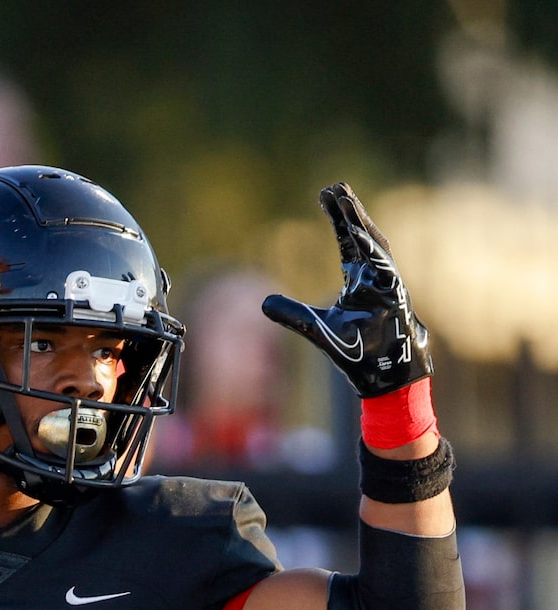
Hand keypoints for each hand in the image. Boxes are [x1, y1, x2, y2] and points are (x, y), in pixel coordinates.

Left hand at [261, 183, 429, 399]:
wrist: (381, 374)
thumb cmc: (356, 350)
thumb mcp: (316, 328)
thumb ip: (292, 314)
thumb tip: (264, 303)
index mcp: (358, 278)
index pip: (346, 241)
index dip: (337, 218)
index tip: (325, 194)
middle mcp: (374, 276)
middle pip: (361, 236)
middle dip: (349, 211)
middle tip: (335, 186)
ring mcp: (387, 283)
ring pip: (374, 245)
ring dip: (360, 222)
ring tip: (346, 200)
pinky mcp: (395, 294)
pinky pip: (383, 267)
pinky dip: (370, 250)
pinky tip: (357, 232)